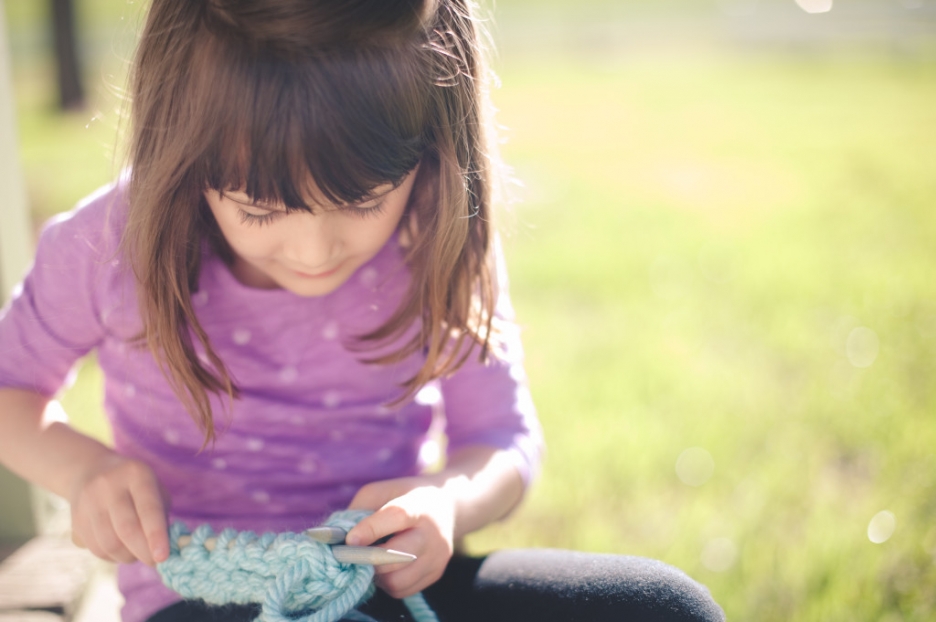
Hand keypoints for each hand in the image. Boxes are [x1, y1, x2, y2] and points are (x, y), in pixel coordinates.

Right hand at [69, 453, 169, 565]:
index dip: (156, 535)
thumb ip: (162, 516)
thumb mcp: (154, 489)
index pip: (148, 508)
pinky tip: (121, 550)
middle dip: (144, 553)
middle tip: (156, 562)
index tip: (163, 558)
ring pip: (109, 544)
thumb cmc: (135, 485)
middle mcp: (109, 485)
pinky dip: (113, 557)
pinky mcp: (76, 520)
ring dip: (128, 557)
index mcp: (136, 474)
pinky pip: (97, 549)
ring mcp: (88, 502)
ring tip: (138, 553)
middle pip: (126, 530)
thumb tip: (166, 552)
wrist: (90, 471)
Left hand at [346, 476, 454, 598]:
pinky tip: (385, 567)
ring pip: (397, 580)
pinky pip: (403, 590)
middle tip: (352, 555)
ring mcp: (437, 557)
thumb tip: (338, 537)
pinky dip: (387, 583)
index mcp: (419, 506)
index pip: (396, 517)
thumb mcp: (382, 491)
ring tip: (370, 561)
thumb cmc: (405, 496)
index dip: (370, 530)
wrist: (446, 505)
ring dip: (376, 575)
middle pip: (396, 557)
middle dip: (367, 559)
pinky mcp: (436, 573)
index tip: (348, 540)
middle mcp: (433, 533)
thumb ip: (360, 509)